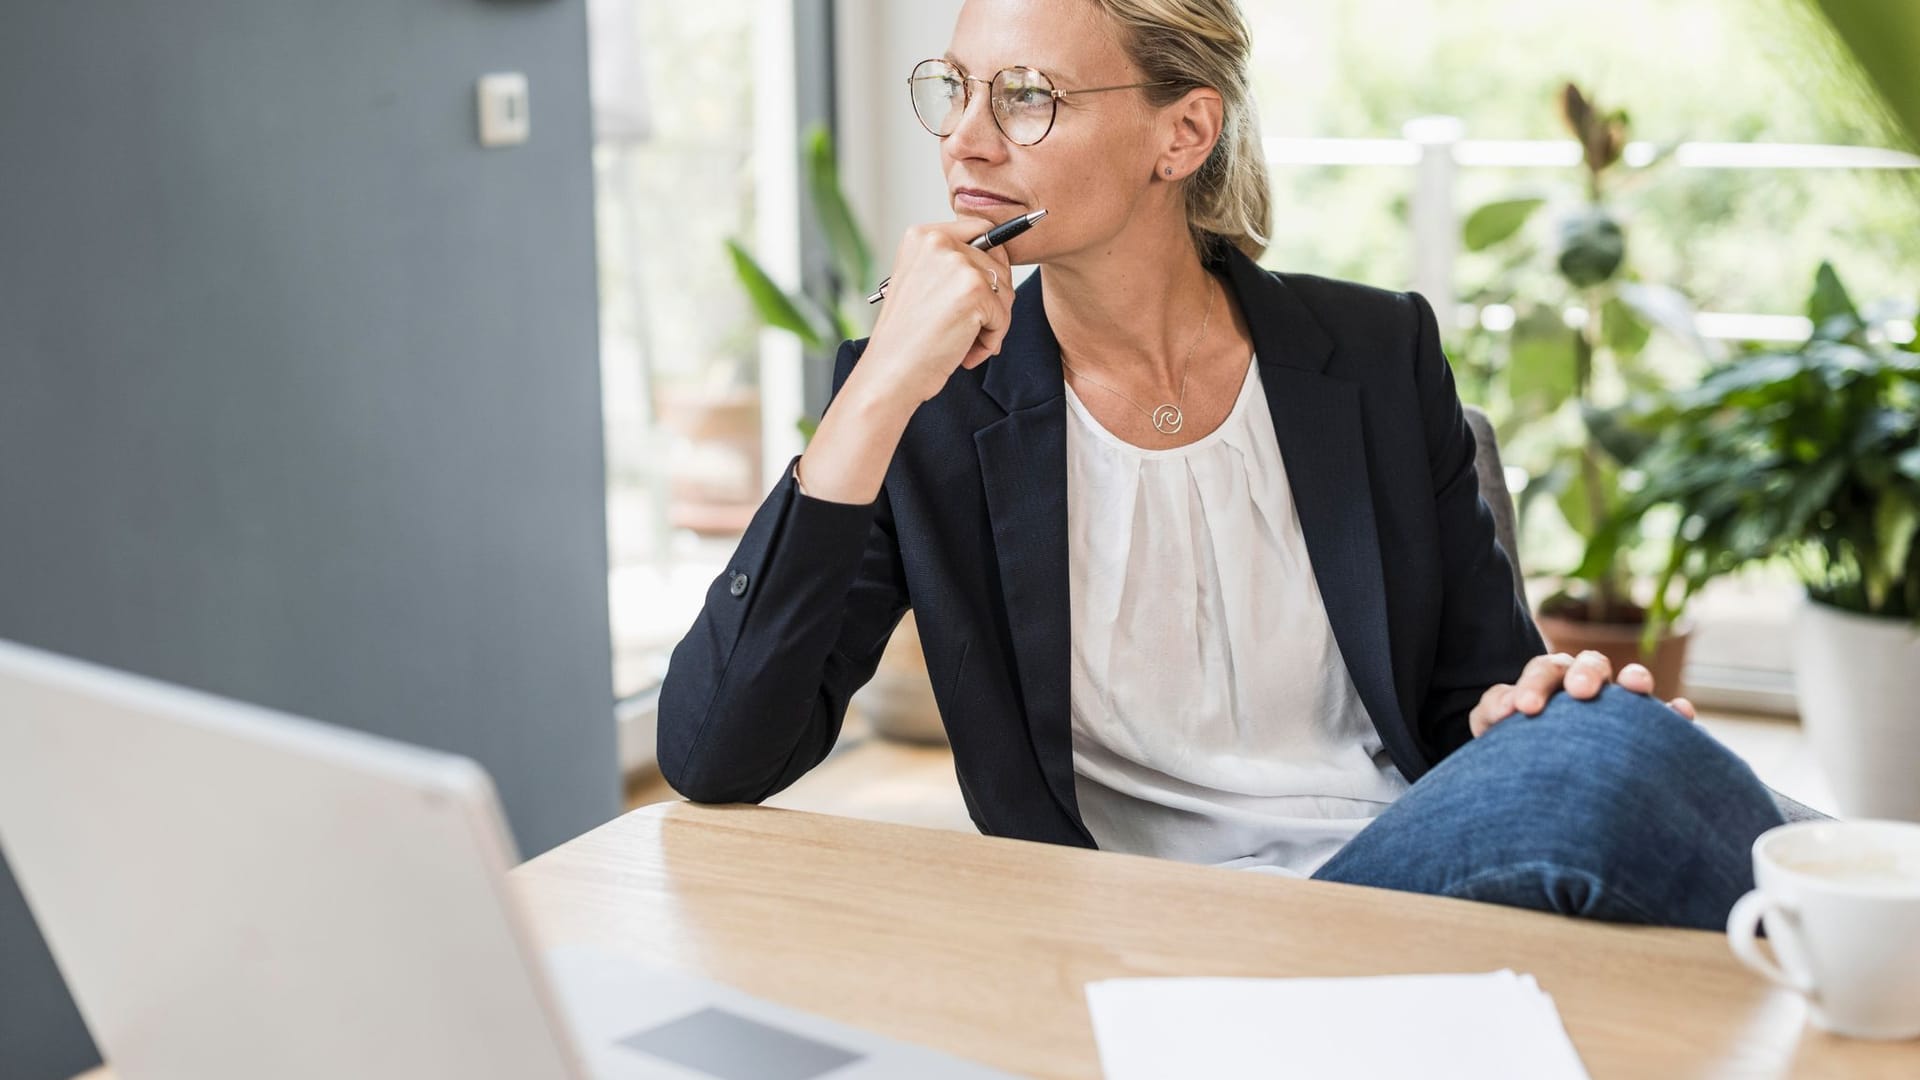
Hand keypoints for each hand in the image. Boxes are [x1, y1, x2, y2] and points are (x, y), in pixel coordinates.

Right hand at [861, 221, 1015, 405]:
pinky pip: (1004, 315)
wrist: (890, 372)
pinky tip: (966, 352)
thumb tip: (1001, 263)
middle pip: (999, 262)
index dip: (990, 264)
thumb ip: (953, 265)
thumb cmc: (905, 339)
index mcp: (922, 236)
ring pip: (1005, 290)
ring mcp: (958, 264)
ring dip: (993, 322)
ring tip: (964, 343)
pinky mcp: (976, 290)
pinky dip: (992, 340)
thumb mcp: (921, 284)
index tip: (983, 293)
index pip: (981, 230)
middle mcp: (939, 242)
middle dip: (994, 300)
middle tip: (971, 329)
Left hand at [1468, 650, 1695, 738]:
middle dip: (1586, 672)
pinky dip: (1673, 712)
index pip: (1544, 671)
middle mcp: (1587, 682)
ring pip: (1632, 681)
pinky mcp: (1646, 727)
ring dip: (1635, 679)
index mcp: (1549, 679)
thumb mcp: (1494, 727)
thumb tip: (1510, 707)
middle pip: (1591, 664)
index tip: (1524, 708)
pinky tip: (1681, 714)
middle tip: (1579, 691)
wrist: (1536, 776)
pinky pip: (1665, 715)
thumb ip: (1495, 710)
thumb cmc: (1513, 743)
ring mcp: (1619, 703)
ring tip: (1636, 688)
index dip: (1535, 684)